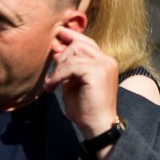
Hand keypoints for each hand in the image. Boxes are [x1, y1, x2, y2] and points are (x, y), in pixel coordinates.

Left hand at [44, 25, 120, 140]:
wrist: (96, 126)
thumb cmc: (85, 108)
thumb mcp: (72, 83)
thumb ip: (66, 67)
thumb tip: (56, 48)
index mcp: (104, 62)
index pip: (86, 42)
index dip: (71, 37)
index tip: (57, 33)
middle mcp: (107, 60)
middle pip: (78, 45)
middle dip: (61, 57)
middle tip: (52, 77)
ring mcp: (105, 65)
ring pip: (74, 53)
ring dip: (58, 68)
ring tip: (51, 84)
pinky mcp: (98, 72)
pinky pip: (71, 65)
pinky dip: (58, 75)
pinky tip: (53, 86)